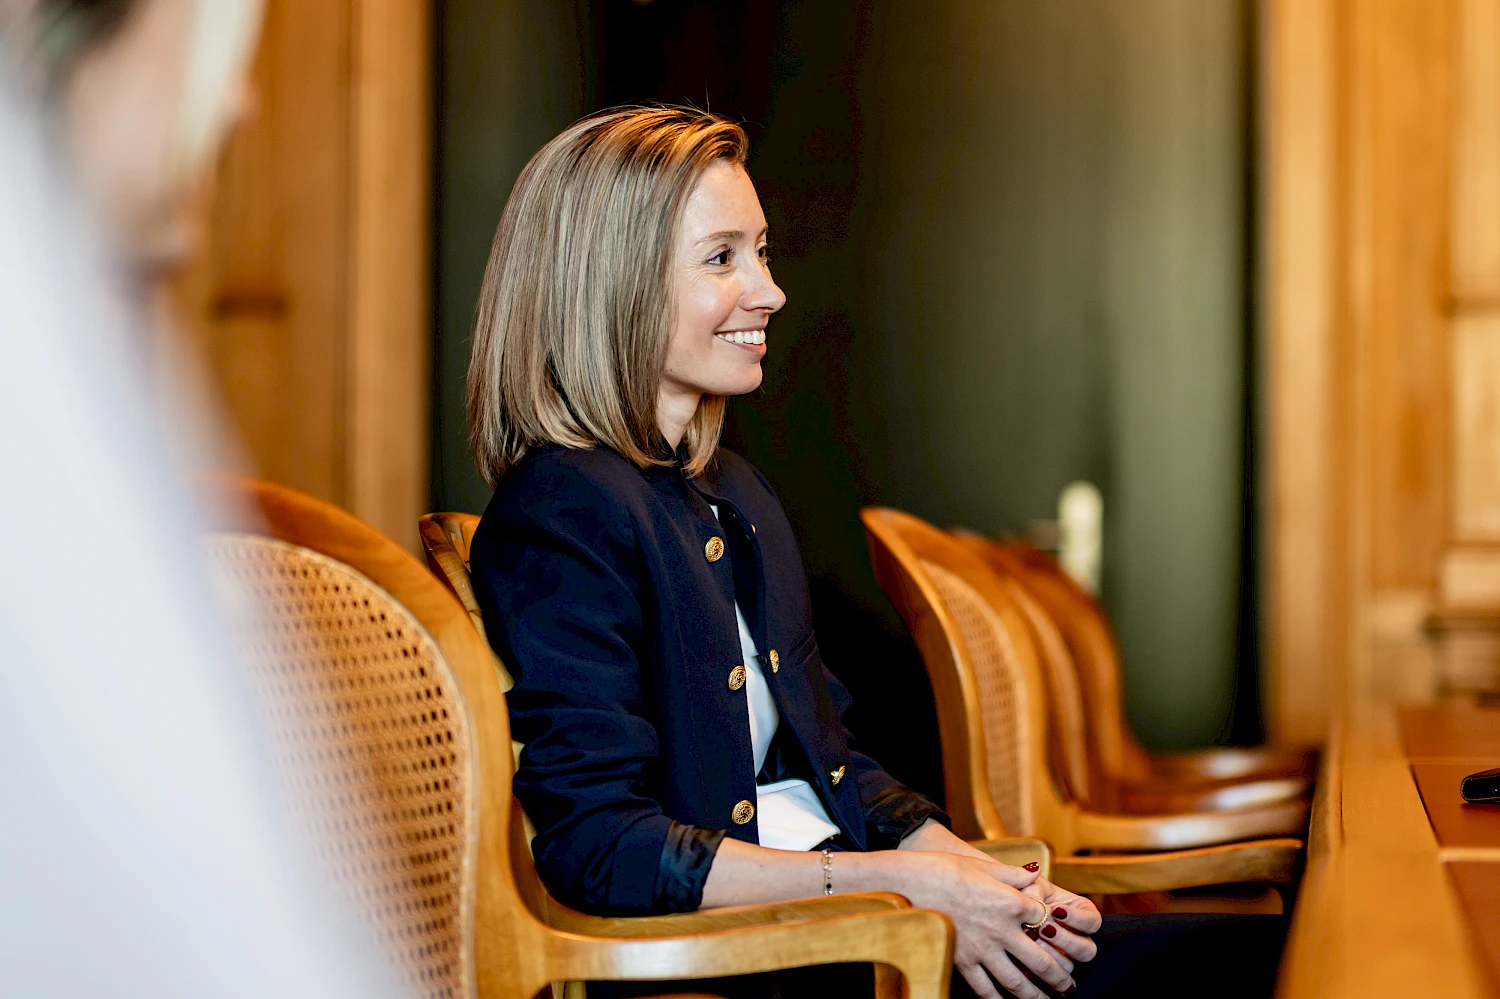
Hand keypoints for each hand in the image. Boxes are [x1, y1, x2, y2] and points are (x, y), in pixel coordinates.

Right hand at [883, 850, 1078, 998]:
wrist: (910, 881)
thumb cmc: (945, 868)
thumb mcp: (983, 865)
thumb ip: (1013, 874)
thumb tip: (1035, 873)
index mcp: (1011, 902)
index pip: (1044, 919)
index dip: (1055, 927)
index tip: (1061, 935)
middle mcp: (1001, 929)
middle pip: (1040, 960)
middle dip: (1058, 976)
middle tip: (1068, 985)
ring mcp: (982, 948)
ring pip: (1016, 981)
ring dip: (1036, 994)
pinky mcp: (962, 960)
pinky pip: (984, 987)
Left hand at [1020, 877, 1099, 973]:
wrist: (1002, 907)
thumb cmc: (1021, 891)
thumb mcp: (1029, 886)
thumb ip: (1035, 891)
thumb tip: (1034, 903)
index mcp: (1081, 914)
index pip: (1093, 921)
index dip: (1078, 918)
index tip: (1057, 911)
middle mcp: (1078, 939)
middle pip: (1087, 950)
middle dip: (1066, 941)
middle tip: (1044, 929)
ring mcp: (1064, 957)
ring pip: (1069, 967)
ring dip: (1051, 955)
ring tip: (1030, 938)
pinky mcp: (1047, 971)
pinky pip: (1048, 979)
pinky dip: (1035, 969)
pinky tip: (1020, 955)